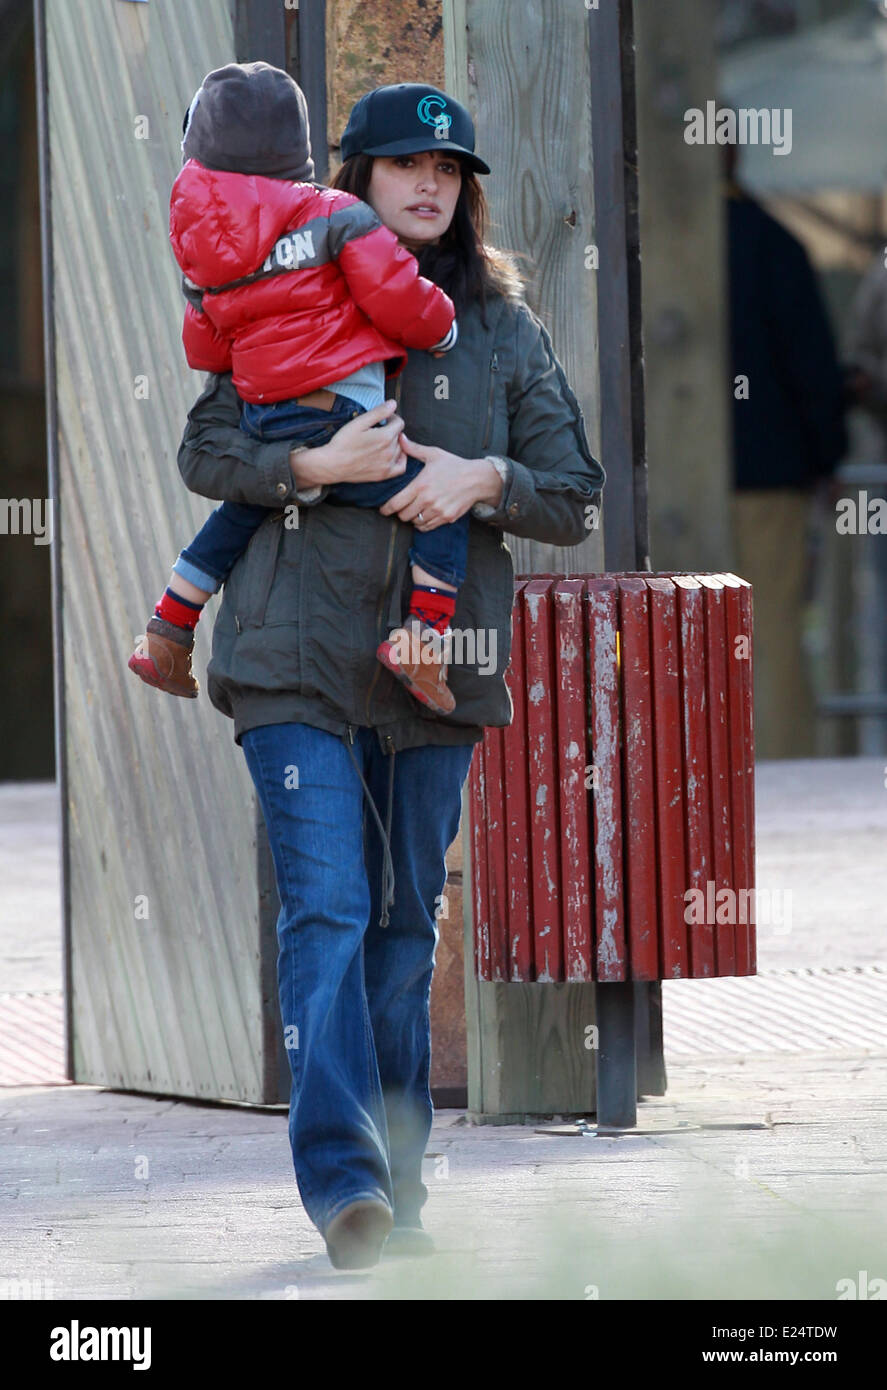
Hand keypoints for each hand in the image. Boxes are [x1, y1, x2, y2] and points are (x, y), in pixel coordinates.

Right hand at [290, 401, 406, 486]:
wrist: (332, 465)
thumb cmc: (343, 443)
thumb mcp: (359, 423)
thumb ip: (378, 412)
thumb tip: (393, 404)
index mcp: (385, 437)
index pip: (399, 423)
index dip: (392, 417)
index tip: (384, 419)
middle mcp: (389, 452)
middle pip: (399, 436)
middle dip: (391, 430)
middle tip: (378, 430)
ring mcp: (388, 465)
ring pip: (400, 449)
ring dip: (394, 443)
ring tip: (381, 442)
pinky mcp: (384, 475)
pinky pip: (401, 467)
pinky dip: (400, 459)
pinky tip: (392, 455)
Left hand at [379, 434, 503, 526]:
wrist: (477, 479)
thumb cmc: (454, 465)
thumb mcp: (434, 454)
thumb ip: (414, 449)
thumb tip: (400, 438)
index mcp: (421, 485)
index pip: (396, 503)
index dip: (386, 509)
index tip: (383, 510)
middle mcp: (428, 500)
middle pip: (404, 516)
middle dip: (399, 513)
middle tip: (401, 508)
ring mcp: (438, 511)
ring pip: (415, 522)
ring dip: (412, 518)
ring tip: (414, 510)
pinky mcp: (446, 518)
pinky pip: (428, 527)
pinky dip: (423, 524)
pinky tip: (424, 515)